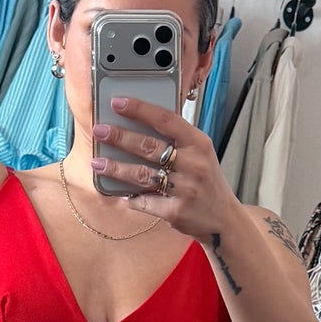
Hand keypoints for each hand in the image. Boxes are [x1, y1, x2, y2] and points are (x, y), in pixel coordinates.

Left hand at [89, 98, 233, 240]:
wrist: (223, 219)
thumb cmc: (205, 181)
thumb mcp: (200, 154)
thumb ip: (176, 140)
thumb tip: (137, 124)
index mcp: (198, 143)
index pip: (165, 120)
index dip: (139, 109)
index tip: (117, 102)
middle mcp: (193, 164)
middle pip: (149, 146)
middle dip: (120, 137)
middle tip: (99, 131)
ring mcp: (185, 189)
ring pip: (142, 174)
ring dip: (116, 168)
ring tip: (97, 162)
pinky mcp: (176, 211)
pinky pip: (144, 201)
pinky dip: (130, 197)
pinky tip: (119, 192)